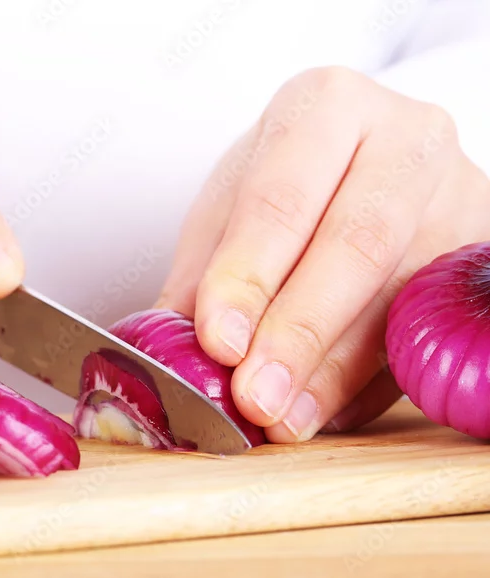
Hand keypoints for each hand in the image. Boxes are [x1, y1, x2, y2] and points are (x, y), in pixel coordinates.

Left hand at [156, 66, 489, 442]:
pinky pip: (423, 331)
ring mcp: (459, 196)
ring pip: (398, 297)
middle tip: (253, 395)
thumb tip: (172, 357)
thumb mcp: (229, 207)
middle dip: (297, 332)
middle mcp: (406, 140)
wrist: (367, 162)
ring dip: (333, 371)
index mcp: (327, 106)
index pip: (283, 198)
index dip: (248, 275)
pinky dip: (366, 382)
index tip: (218, 340)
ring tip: (280, 417)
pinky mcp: (478, 253)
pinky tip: (320, 410)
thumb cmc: (286, 181)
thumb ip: (201, 277)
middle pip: (356, 245)